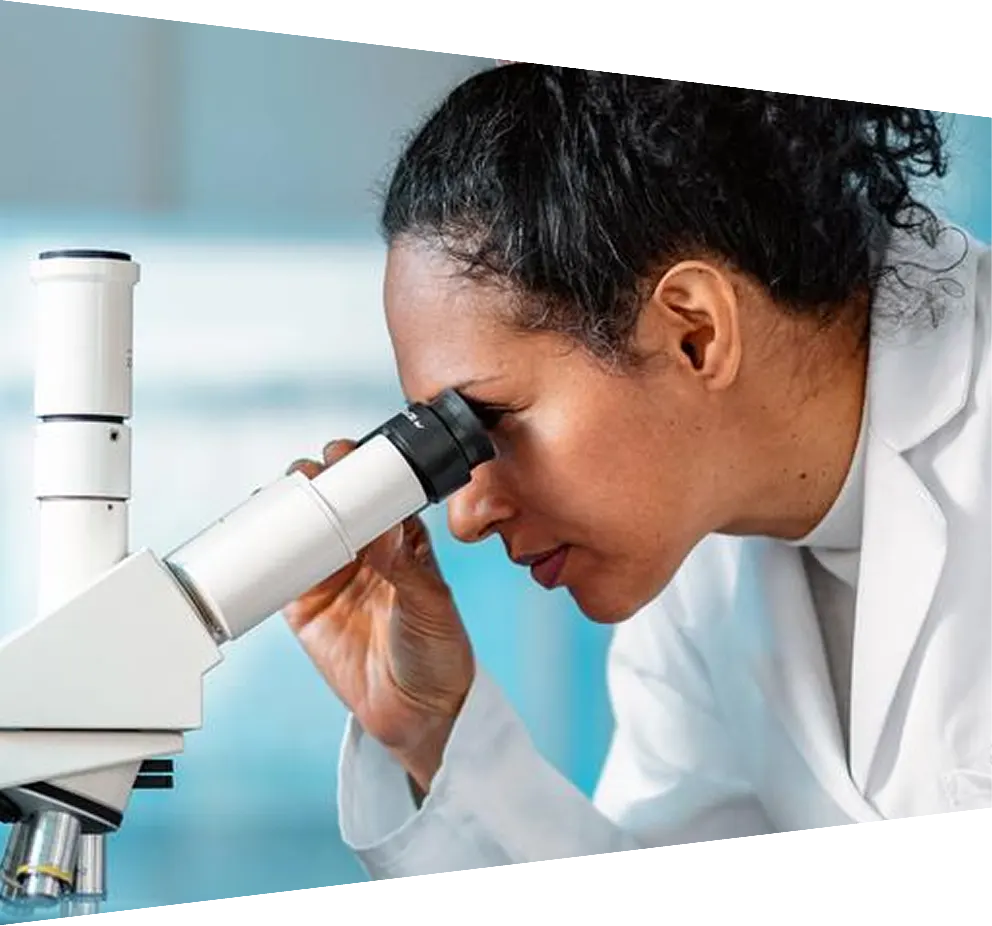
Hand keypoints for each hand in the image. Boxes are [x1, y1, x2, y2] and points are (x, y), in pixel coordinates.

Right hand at [282, 440, 474, 791]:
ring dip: (288, 507)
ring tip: (276, 493)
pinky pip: (277, 571)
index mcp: (401, 540)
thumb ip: (406, 568)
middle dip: (318, 480)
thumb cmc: (439, 653)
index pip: (376, 492)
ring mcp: (332, 576)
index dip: (359, 469)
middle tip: (307, 472)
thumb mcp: (431, 605)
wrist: (417, 713)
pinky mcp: (305, 606)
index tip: (344, 455)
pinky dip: (263, 552)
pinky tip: (253, 533)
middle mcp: (364, 551)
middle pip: (334, 502)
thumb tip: (382, 527)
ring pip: (303, 529)